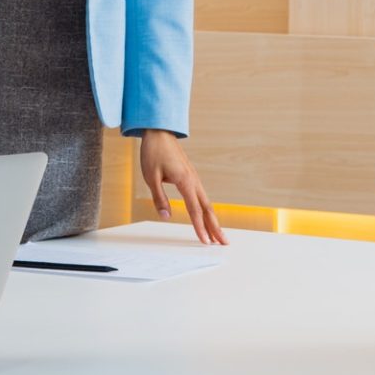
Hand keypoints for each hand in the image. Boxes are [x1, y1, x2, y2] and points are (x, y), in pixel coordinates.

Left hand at [140, 129, 226, 245]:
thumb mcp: (151, 177)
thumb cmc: (154, 152)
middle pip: (207, 208)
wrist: (159, 132)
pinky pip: (201, 196)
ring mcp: (194, 178)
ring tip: (218, 235)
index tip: (205, 242)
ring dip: (213, 220)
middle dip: (215, 227)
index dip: (200, 227)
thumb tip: (166, 216)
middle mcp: (193, 180)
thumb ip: (159, 198)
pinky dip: (206, 209)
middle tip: (223, 243)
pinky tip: (207, 216)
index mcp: (185, 181)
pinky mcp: (191, 176)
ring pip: (206, 202)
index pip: (195, 210)